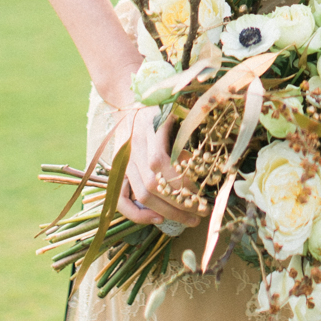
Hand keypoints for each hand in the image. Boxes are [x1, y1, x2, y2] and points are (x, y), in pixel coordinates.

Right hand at [112, 104, 201, 228]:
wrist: (126, 101)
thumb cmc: (157, 107)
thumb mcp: (174, 113)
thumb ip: (183, 137)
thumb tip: (198, 164)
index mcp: (147, 131)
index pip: (161, 164)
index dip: (181, 181)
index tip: (202, 192)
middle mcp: (133, 149)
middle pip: (153, 185)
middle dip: (180, 203)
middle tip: (201, 212)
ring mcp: (124, 163)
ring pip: (142, 195)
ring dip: (168, 212)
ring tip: (189, 219)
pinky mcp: (118, 173)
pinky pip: (121, 200)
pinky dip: (137, 214)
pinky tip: (157, 219)